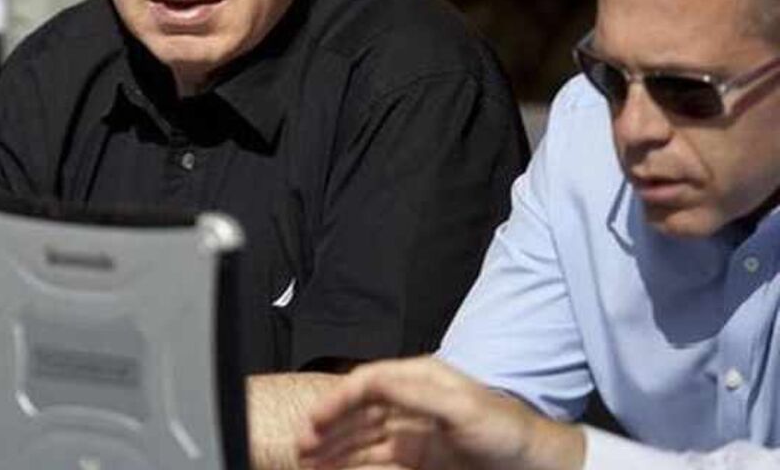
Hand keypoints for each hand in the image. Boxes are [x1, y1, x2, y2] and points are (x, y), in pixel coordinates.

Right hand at [296, 357, 585, 469]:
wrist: (538, 464)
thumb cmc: (508, 431)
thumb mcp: (463, 408)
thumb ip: (417, 393)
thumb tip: (373, 383)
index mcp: (421, 379)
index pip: (368, 383)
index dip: (338, 400)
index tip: (316, 421)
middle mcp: (412, 402)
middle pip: (358, 411)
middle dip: (328, 427)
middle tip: (302, 447)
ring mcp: (413, 432)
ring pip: (361, 438)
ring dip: (334, 448)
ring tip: (308, 461)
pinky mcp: (418, 459)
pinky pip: (375, 460)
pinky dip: (352, 465)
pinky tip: (335, 469)